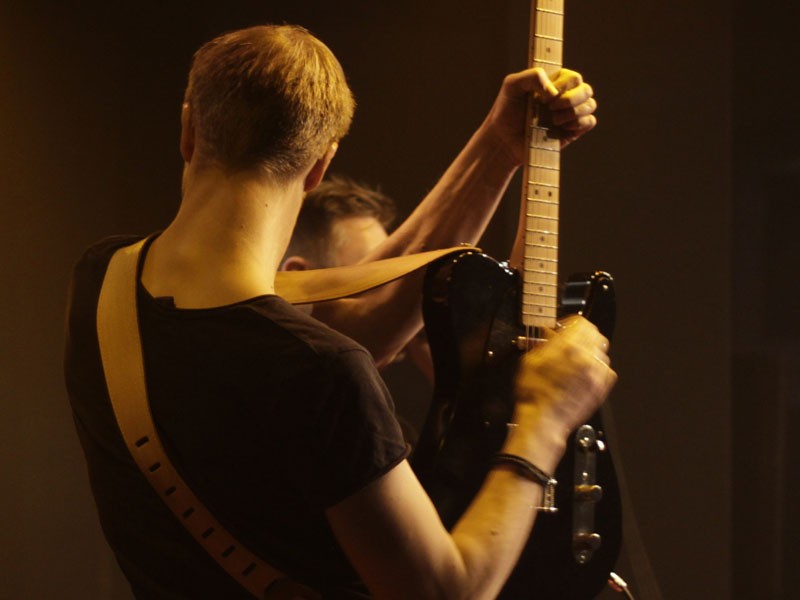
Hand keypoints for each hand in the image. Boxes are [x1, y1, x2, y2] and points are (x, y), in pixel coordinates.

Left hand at [481, 67, 597, 164]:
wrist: (504, 138)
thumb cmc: (506, 110)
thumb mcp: (512, 85)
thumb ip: (532, 76)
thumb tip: (554, 92)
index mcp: (554, 82)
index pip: (573, 77)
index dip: (563, 86)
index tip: (543, 97)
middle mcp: (565, 96)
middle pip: (586, 89)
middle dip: (569, 99)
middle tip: (549, 108)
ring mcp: (570, 114)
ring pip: (591, 104)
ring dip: (572, 112)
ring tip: (552, 120)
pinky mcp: (572, 131)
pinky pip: (590, 121)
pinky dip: (578, 123)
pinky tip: (561, 127)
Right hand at [513, 316, 614, 439]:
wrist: (543, 420)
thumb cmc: (534, 395)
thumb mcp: (530, 361)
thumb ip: (544, 343)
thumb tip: (550, 334)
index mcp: (568, 347)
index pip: (581, 322)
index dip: (571, 323)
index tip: (564, 328)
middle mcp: (586, 358)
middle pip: (595, 334)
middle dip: (583, 335)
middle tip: (571, 340)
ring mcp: (596, 374)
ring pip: (602, 352)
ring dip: (590, 351)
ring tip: (576, 358)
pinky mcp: (601, 388)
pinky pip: (606, 370)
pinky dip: (597, 368)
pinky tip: (583, 373)